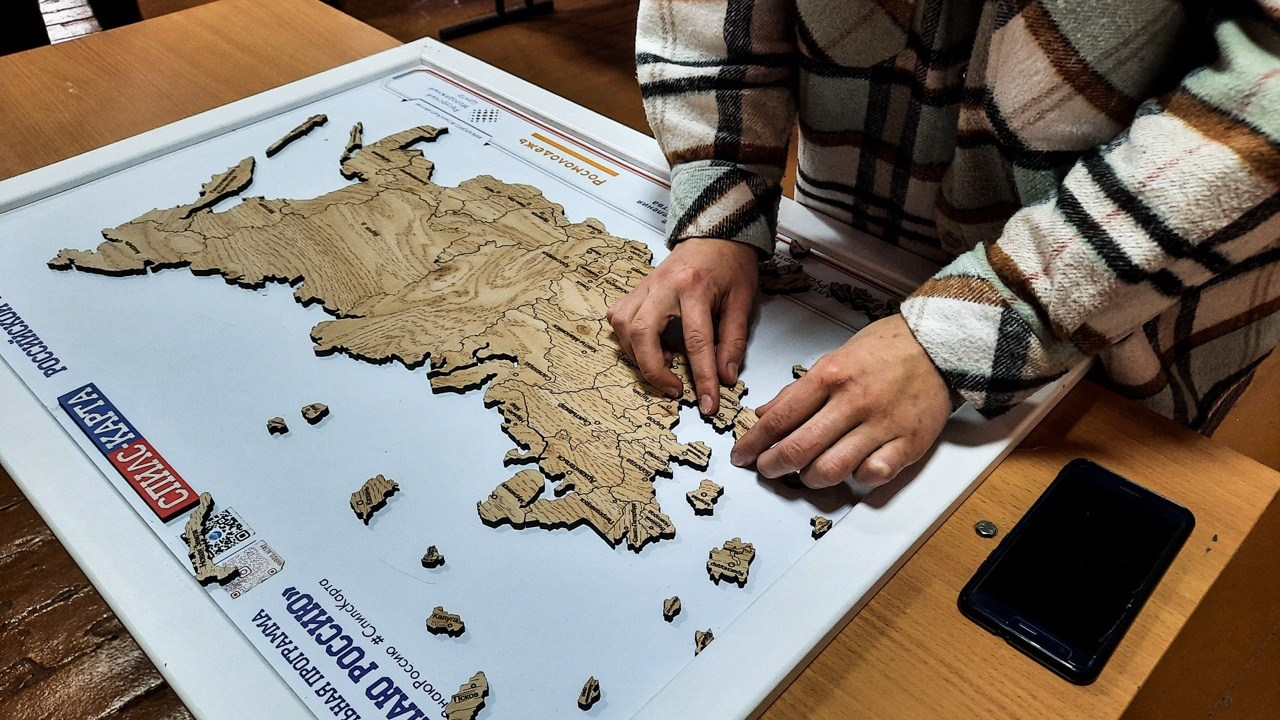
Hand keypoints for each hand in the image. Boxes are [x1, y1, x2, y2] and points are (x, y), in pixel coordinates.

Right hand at [607, 237, 758, 412]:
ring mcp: (645, 286)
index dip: (702, 378)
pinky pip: (619, 316)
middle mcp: (664, 286)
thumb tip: (725, 377)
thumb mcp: (742, 301)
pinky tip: (646, 344)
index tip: (708, 403)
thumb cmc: (731, 265)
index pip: (696, 342)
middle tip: (674, 389)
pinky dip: (626, 337)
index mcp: (695, 288)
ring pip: (624, 326)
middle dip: (654, 370)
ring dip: (637, 355)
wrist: (716, 233)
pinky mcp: (637, 288)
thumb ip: (733, 341)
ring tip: (663, 365)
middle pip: (643, 334)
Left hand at [730, 315, 952, 488]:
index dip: (754, 443)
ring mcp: (883, 425)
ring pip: (831, 469)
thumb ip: (799, 390)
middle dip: (773, 466)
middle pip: (799, 449)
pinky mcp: (908, 443)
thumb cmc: (886, 349)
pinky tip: (851, 469)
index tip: (742, 455)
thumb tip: (764, 414)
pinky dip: (856, 479)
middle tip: (766, 469)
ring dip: (809, 478)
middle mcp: (854, 402)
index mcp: (830, 376)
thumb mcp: (834, 357)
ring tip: (804, 473)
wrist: (941, 346)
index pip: (779, 419)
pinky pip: (872, 475)